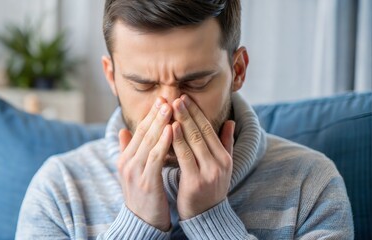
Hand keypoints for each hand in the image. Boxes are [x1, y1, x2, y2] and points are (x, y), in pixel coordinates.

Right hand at [117, 97, 172, 230]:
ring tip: (171, 107)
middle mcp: (127, 162)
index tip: (162, 100)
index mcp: (125, 158)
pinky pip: (155, 157)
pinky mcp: (146, 181)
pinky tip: (172, 129)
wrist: (141, 223)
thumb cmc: (142, 196)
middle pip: (143, 132)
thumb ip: (128, 150)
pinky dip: (163, 141)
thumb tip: (123, 130)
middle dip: (156, 113)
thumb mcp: (132, 172)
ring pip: (149, 141)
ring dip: (160, 122)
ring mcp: (135, 172)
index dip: (151, 114)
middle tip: (167, 96)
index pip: (139, 130)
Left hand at [171, 95, 234, 219]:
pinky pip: (185, 156)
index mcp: (224, 157)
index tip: (185, 98)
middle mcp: (219, 163)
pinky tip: (170, 128)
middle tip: (176, 97)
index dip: (197, 112)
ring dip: (182, 121)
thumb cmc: (210, 188)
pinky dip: (178, 140)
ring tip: (171, 107)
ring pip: (194, 141)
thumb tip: (231, 122)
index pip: (209, 129)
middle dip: (188, 113)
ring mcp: (208, 172)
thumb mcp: (222, 166)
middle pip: (201, 132)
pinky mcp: (195, 182)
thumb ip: (225, 143)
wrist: (207, 217)